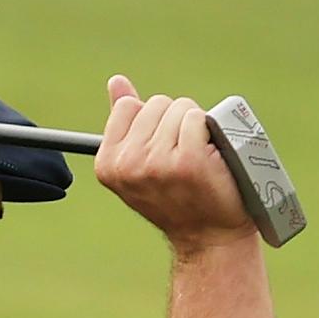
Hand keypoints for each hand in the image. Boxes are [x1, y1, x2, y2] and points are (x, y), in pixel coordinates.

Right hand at [94, 75, 255, 252]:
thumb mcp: (139, 162)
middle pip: (156, 104)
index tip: (161, 147)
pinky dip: (210, 129)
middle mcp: (128, 165)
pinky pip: (197, 118)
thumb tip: (116, 82)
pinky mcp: (188, 161)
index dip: (151, 120)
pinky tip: (211, 154)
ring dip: (195, 125)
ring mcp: (157, 164)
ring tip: (199, 156)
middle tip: (184, 156)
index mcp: (108, 164)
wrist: (209, 235)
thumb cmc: (178, 197)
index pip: (128, 107)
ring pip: (179, 108)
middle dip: (175, 121)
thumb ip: (125, 121)